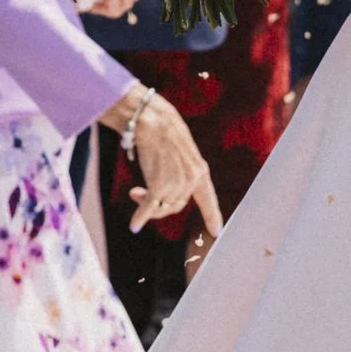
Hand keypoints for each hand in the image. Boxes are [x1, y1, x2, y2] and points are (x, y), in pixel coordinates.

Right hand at [100, 88, 221, 238]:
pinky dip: (140, 217)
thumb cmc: (164, 133)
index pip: (208, 198)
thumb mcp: (181, 154)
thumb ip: (180, 172)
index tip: (217, 231)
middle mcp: (191, 180)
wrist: (154, 121)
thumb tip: (166, 197)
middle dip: (159, 204)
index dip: (212, 216)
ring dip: (145, 204)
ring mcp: (176, 183)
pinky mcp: (158, 185)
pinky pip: (148, 208)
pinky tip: (134, 226)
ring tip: (133, 192)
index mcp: (200, 171)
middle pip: (175, 205)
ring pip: (161, 206)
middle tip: (137, 193)